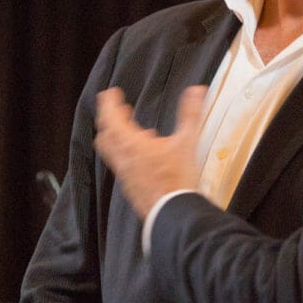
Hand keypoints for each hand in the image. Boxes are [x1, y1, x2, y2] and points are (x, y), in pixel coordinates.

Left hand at [94, 86, 205, 217]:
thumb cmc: (177, 177)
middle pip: (105, 135)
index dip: (108, 103)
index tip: (111, 93)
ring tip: (133, 131)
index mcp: (132, 144)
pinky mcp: (130, 186)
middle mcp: (123, 158)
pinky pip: (122, 165)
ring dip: (117, 137)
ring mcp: (125, 174)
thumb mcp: (187, 141)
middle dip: (109, 119)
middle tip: (119, 110)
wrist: (172, 211)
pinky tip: (145, 156)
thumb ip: (190, 113)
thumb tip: (196, 90)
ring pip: (111, 151)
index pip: (111, 118)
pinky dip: (127, 154)